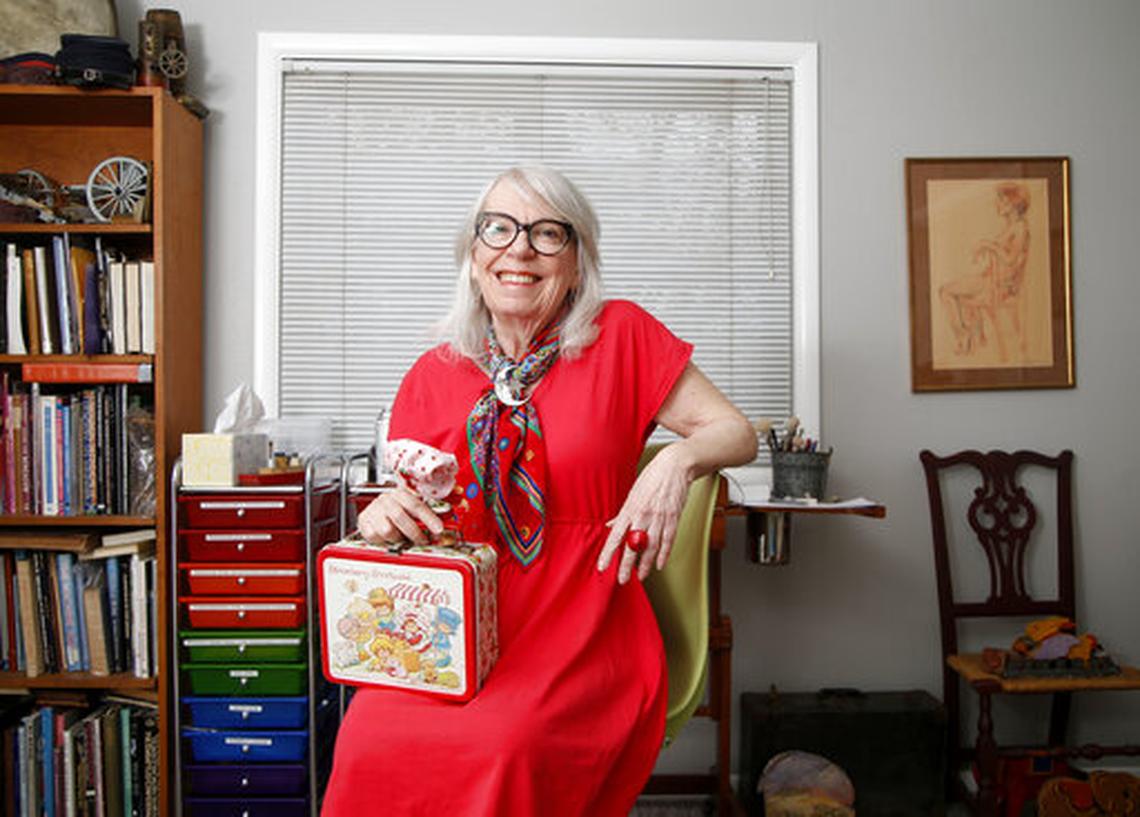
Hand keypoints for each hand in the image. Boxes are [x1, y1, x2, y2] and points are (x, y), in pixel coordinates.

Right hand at [357, 485, 442, 545]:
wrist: (373, 510)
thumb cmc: (396, 510)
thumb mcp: (410, 508)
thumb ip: (424, 515)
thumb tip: (440, 527)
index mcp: (400, 494)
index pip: (416, 505)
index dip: (429, 518)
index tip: (439, 529)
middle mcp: (385, 500)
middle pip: (400, 517)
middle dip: (414, 532)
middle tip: (422, 540)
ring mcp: (373, 511)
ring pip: (387, 530)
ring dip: (397, 538)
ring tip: (401, 538)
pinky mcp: (363, 522)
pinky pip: (375, 537)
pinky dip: (384, 541)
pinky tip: (388, 538)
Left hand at [596, 444, 691, 583]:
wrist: (675, 465)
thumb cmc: (652, 477)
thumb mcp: (632, 494)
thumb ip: (622, 513)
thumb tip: (611, 526)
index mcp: (630, 509)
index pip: (615, 536)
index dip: (608, 553)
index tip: (602, 567)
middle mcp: (643, 515)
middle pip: (633, 546)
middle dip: (626, 565)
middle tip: (622, 580)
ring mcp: (659, 517)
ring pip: (651, 547)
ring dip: (645, 564)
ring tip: (640, 576)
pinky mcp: (673, 517)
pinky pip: (668, 540)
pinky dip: (663, 554)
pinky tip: (659, 564)